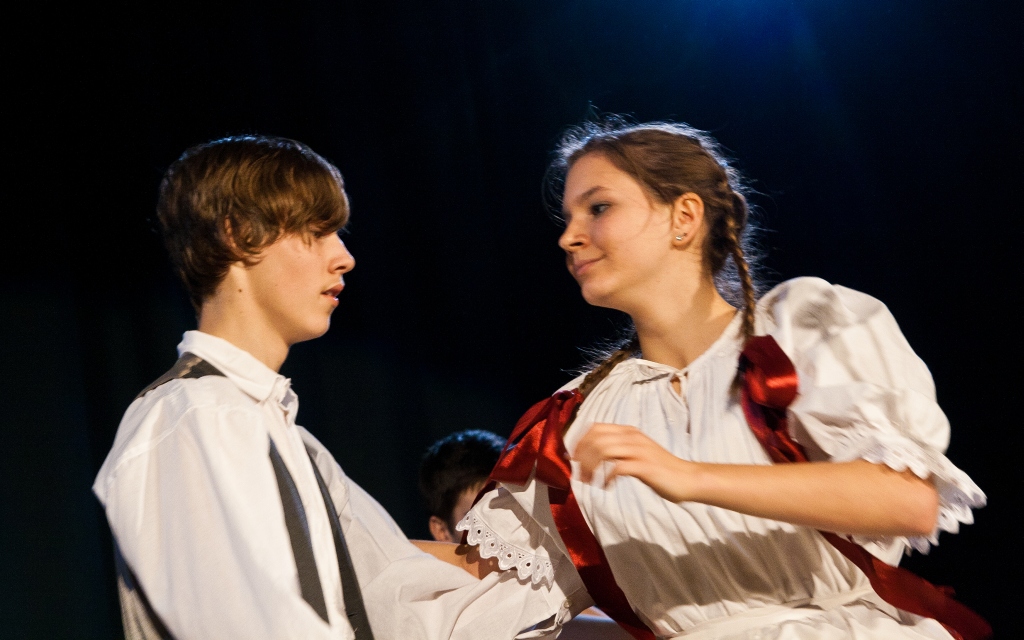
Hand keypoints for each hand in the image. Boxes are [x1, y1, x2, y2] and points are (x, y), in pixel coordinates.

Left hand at [572, 422, 696, 502]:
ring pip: (603, 450)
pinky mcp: (644, 466)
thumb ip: (618, 450)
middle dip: (582, 456)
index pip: (595, 427)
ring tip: (590, 481)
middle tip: (579, 474)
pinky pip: (616, 468)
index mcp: (629, 432)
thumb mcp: (637, 453)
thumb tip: (593, 455)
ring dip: (591, 467)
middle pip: (595, 438)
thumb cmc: (660, 469)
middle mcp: (632, 437)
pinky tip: (607, 487)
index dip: (580, 441)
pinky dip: (606, 478)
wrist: (687, 478)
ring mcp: (639, 451)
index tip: (574, 458)